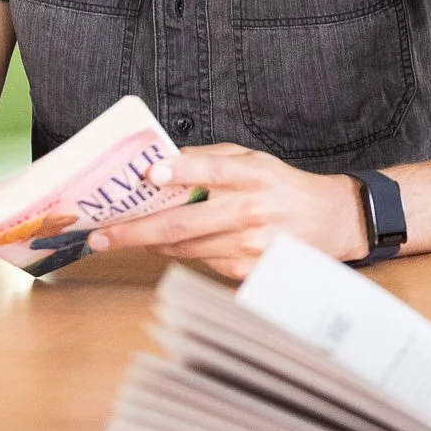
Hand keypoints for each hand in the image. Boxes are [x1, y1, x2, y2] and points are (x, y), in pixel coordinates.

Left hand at [85, 144, 364, 278]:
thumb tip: (162, 164)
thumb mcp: (253, 159)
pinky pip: (200, 262)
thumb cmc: (283, 186)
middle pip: (182, 223)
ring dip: (149, 243)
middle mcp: (250, 211)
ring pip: (182, 248)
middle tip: (100, 235)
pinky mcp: (248, 272)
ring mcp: (248, 247)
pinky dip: (180, 253)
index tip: (148, 174)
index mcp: (252, 175)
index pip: (211, 169)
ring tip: (122, 237)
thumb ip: (211, 158)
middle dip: (133, 231)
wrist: (330, 222)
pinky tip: (170, 244)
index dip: (179, 170)